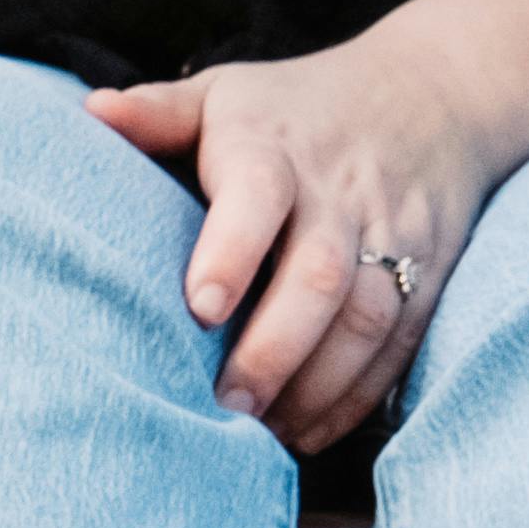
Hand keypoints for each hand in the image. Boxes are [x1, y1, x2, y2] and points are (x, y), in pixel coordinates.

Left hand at [87, 27, 517, 449]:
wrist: (435, 95)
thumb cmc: (298, 108)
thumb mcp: (227, 93)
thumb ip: (160, 113)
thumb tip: (93, 113)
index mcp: (276, 148)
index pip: (258, 195)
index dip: (231, 251)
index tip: (199, 309)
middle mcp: (340, 195)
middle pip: (319, 276)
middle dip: (273, 350)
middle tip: (227, 408)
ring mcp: (393, 237)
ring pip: (366, 319)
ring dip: (317, 386)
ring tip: (265, 434)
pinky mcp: (428, 276)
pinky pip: (399, 344)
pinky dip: (357, 396)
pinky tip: (310, 431)